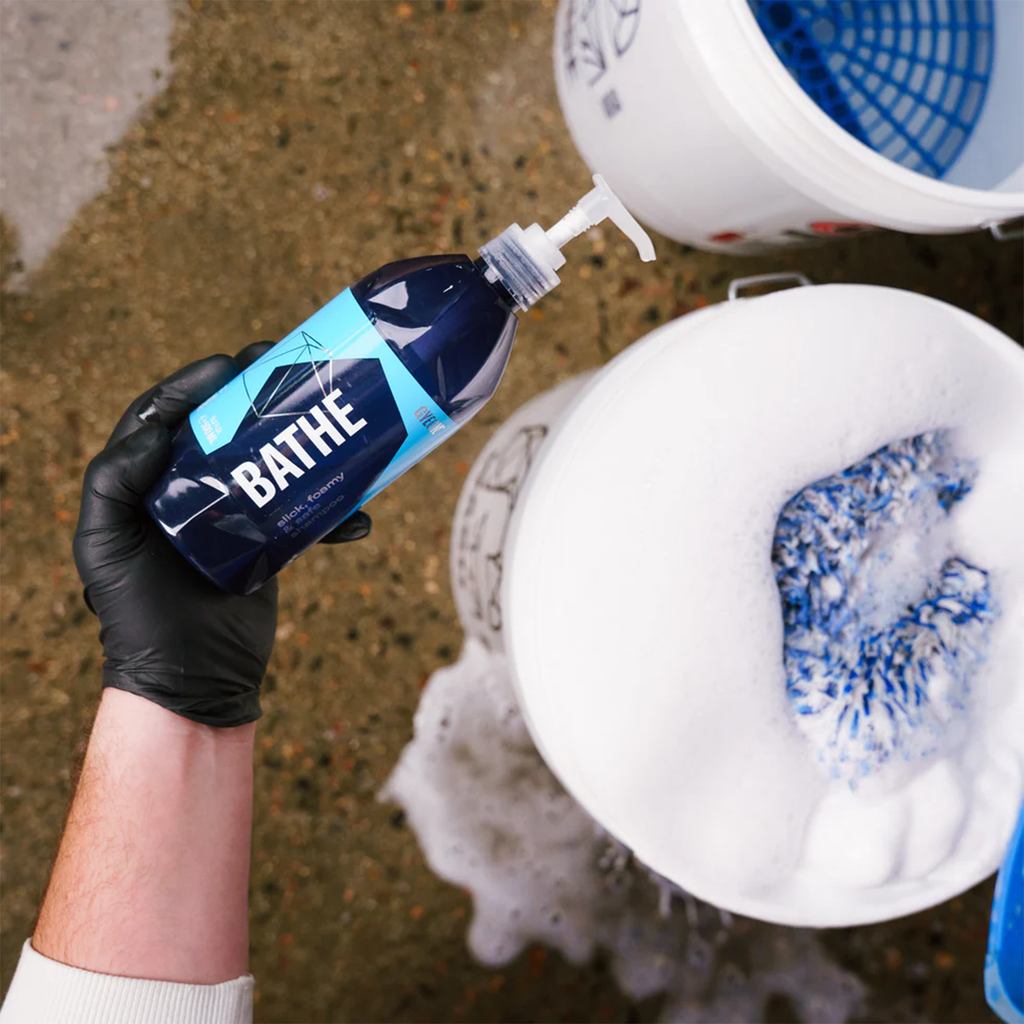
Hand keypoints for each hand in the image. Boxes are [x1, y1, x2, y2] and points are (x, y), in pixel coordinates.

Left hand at [73, 343, 371, 726]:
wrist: (190, 679)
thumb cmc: (137, 613)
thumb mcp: (106, 544)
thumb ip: (114, 482)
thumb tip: (155, 429)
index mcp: (144, 485)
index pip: (164, 416)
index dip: (194, 385)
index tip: (230, 365)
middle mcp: (187, 492)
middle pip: (224, 428)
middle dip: (256, 397)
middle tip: (287, 370)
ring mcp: (232, 516)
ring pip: (271, 463)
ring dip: (302, 442)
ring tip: (332, 419)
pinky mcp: (268, 544)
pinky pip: (303, 514)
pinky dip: (334, 513)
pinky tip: (359, 515)